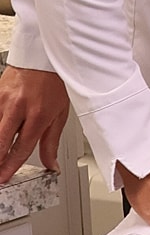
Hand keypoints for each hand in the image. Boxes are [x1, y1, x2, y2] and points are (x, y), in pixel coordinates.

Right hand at [0, 66, 69, 184]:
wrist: (44, 57)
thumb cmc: (54, 83)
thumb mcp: (60, 113)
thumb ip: (51, 142)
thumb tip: (51, 164)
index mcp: (38, 113)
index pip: (22, 147)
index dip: (11, 165)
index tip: (4, 177)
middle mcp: (19, 107)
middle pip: (1, 140)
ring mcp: (4, 99)